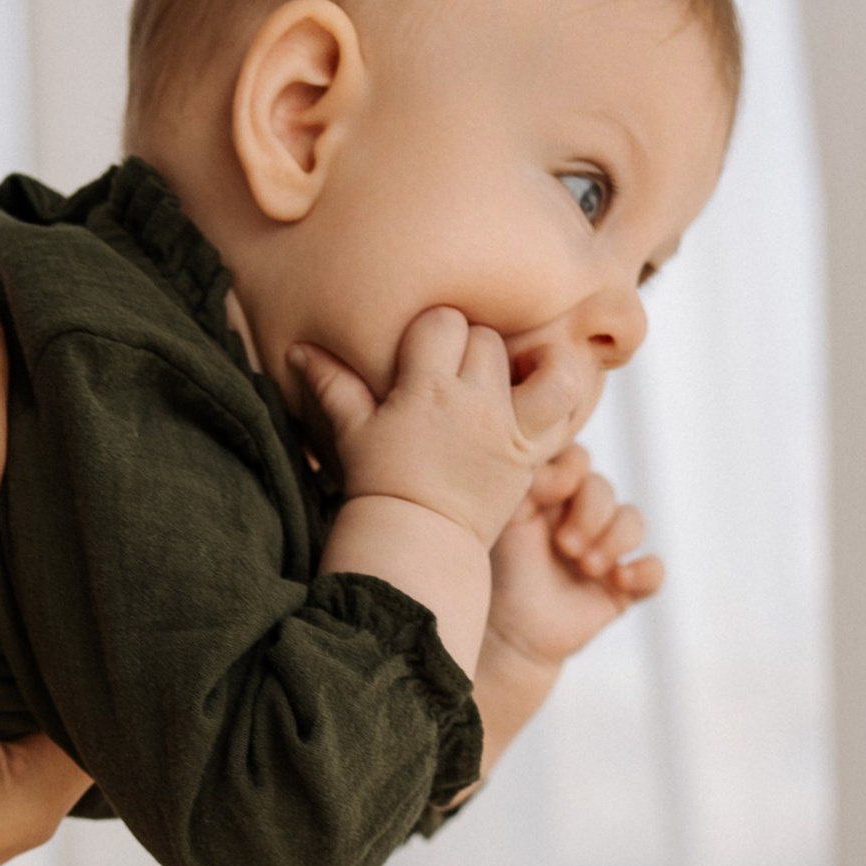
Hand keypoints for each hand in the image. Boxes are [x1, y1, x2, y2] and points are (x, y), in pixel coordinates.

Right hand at [293, 309, 594, 553]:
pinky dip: (564, 393)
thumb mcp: (353, 432)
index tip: (426, 356)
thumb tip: (298, 349)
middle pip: (488, 340)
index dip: (435, 333)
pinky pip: (566, 408)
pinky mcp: (532, 453)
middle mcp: (472, 404)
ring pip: (543, 364)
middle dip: (474, 350)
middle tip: (460, 377)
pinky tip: (542, 394)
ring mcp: (507, 428)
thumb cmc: (381, 485)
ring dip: (536, 363)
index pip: (443, 322)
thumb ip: (332, 384)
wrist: (416, 542)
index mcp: (425, 390)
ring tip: (518, 375)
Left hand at [471, 444, 664, 770]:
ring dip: (613, 540)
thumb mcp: (506, 519)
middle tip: (565, 547)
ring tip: (585, 567)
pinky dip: (644, 571)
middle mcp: (582, 515)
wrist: (509, 636)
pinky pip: (654, 570)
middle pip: (605, 489)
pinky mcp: (623, 586)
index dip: (572, 471)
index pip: (577, 459)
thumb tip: (558, 471)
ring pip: (633, 521)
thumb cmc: (502, 573)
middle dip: (590, 514)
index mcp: (552, 493)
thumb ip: (528, 483)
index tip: (550, 494)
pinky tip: (618, 581)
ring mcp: (606, 549)